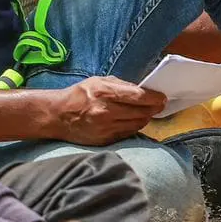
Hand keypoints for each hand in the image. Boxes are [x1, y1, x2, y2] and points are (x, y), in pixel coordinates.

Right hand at [50, 76, 166, 145]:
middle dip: (153, 109)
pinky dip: (134, 127)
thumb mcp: (99, 81)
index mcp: (105, 93)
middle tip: (159, 105)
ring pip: (137, 125)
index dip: (154, 98)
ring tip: (147, 112)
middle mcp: (106, 112)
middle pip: (141, 112)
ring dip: (145, 118)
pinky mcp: (104, 140)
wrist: (57, 116)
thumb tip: (144, 90)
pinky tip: (134, 121)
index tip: (163, 98)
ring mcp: (105, 128)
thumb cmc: (79, 94)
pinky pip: (127, 134)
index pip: (138, 97)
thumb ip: (122, 85)